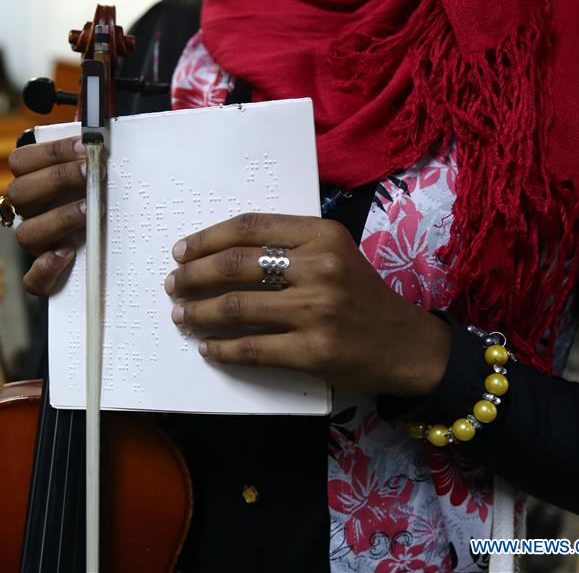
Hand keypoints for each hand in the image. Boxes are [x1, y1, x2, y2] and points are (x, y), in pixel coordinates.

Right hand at [7, 136, 86, 295]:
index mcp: (31, 185)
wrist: (104, 250)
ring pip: (26, 233)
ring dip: (59, 218)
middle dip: (58, 179)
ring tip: (90, 210)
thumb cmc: (96, 202)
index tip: (85, 146)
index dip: (51, 152)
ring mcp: (34, 244)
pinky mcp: (44, 275)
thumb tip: (98, 137)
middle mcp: (27, 213)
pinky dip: (46, 269)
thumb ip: (86, 157)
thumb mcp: (90, 178)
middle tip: (92, 174)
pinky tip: (67, 254)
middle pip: (20, 193)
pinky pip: (32, 280)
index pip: (21, 161)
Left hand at [165, 213, 450, 398]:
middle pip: (236, 265)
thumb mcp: (334, 254)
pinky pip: (252, 348)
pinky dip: (222, 348)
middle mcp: (319, 267)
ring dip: (199, 312)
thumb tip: (219, 254)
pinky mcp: (314, 351)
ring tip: (181, 315)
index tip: (182, 251)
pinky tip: (208, 347)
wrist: (405, 345)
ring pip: (237, 307)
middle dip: (194, 275)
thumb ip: (288, 246)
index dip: (208, 238)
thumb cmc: (361, 296)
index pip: (250, 227)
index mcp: (322, 235)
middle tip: (174, 284)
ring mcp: (317, 310)